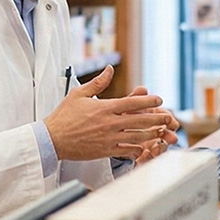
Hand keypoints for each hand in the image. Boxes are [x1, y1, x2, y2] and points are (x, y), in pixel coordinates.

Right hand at [44, 66, 173, 160]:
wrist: (51, 140)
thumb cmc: (63, 116)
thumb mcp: (79, 94)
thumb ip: (98, 82)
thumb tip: (110, 69)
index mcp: (105, 107)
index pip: (134, 103)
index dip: (150, 101)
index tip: (159, 100)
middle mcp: (110, 123)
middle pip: (142, 120)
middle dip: (158, 118)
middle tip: (168, 116)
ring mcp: (109, 138)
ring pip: (138, 136)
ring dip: (152, 133)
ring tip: (162, 131)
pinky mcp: (106, 151)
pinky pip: (128, 151)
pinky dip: (138, 148)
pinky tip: (145, 146)